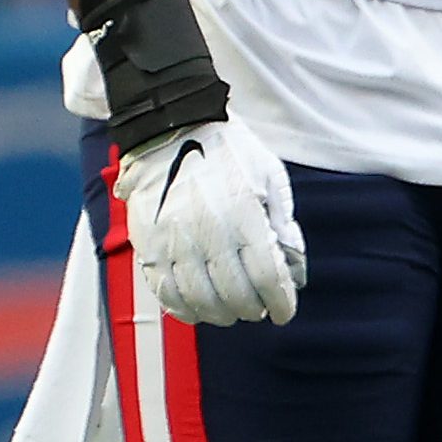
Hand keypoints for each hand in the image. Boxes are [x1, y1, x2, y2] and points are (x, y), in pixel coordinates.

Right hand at [130, 114, 304, 324]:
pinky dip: (181, 308)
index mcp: (245, 217)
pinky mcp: (148, 242)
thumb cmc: (230, 152)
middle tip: (258, 311)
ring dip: (219, 314)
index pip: (267, 277)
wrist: (172, 127)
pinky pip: (163, 289)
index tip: (285, 313)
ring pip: (198, 297)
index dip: (280, 302)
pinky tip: (195, 311)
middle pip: (235, 293)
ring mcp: (174, 239)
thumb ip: (283, 224)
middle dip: (251, 309)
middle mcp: (209, 232)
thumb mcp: (271, 178)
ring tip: (230, 313)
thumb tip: (294, 268)